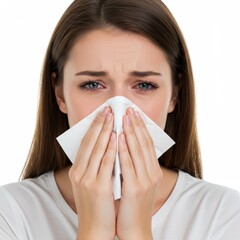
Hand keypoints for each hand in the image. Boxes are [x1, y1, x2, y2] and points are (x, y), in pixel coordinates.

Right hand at [69, 107, 115, 239]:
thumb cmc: (96, 205)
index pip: (85, 143)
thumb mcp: (91, 183)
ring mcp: (87, 179)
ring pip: (97, 149)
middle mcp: (79, 172)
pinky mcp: (98, 187)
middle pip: (90, 142)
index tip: (102, 113)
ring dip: (106, 131)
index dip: (94, 127)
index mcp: (77, 170)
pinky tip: (117, 136)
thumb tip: (106, 147)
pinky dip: (111, 148)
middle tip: (108, 109)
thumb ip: (95, 166)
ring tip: (113, 117)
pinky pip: (106, 162)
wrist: (95, 229)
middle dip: (100, 124)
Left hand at [116, 108, 161, 239]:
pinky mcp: (135, 188)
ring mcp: (145, 180)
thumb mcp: (138, 181)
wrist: (134, 228)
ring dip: (130, 132)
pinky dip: (123, 150)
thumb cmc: (132, 204)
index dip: (141, 127)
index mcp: (153, 170)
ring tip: (124, 118)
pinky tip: (118, 138)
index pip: (147, 143)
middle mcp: (152, 173)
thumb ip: (134, 165)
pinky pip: (128, 165)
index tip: (134, 113)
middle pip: (144, 143)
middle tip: (129, 109)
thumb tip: (125, 145)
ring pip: (137, 150)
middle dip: (136, 125)